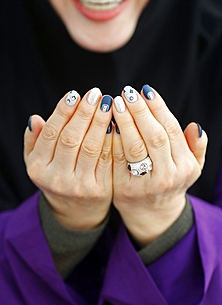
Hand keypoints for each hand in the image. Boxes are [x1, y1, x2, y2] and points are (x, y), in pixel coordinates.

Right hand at [24, 88, 112, 229]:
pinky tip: (116, 123)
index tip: (75, 94)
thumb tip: (35, 118)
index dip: (63, 112)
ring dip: (100, 122)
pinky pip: (106, 158)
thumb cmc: (57, 178)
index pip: (51, 134)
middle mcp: (56, 178)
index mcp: (38, 168)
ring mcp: (79, 186)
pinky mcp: (100, 189)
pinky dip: (111, 138)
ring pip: (91, 147)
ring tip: (107, 103)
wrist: (77, 212)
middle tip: (95, 93)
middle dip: (84, 113)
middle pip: (71, 138)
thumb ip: (34, 141)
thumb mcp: (38, 163)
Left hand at [112, 85, 207, 245]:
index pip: (171, 130)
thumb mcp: (192, 168)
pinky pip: (118, 159)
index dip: (158, 108)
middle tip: (127, 92)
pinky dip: (113, 139)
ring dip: (125, 122)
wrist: (152, 214)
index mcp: (185, 166)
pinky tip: (107, 124)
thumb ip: (196, 147)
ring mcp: (145, 184)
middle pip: (154, 136)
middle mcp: (168, 176)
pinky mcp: (124, 189)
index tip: (145, 90)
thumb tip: (194, 126)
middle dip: (140, 111)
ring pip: (135, 147)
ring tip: (116, 103)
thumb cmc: (171, 182)